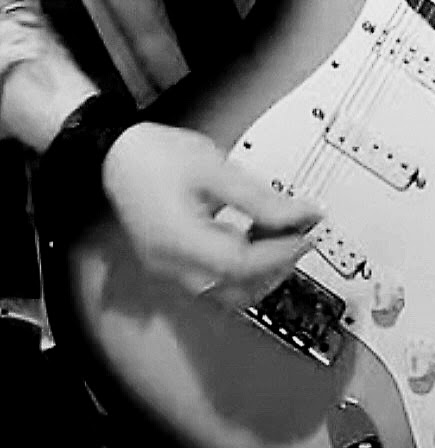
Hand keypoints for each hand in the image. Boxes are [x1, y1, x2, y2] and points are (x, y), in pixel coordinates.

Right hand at [102, 122, 321, 305]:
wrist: (114, 156)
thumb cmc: (155, 156)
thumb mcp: (214, 168)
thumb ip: (259, 197)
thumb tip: (300, 214)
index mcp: (178, 242)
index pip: (241, 265)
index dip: (280, 253)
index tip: (307, 234)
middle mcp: (171, 265)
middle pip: (235, 291)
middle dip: (274, 268)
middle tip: (301, 236)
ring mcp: (169, 268)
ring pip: (226, 291)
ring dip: (260, 270)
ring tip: (282, 233)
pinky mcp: (173, 262)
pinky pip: (214, 277)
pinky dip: (242, 264)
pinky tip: (256, 234)